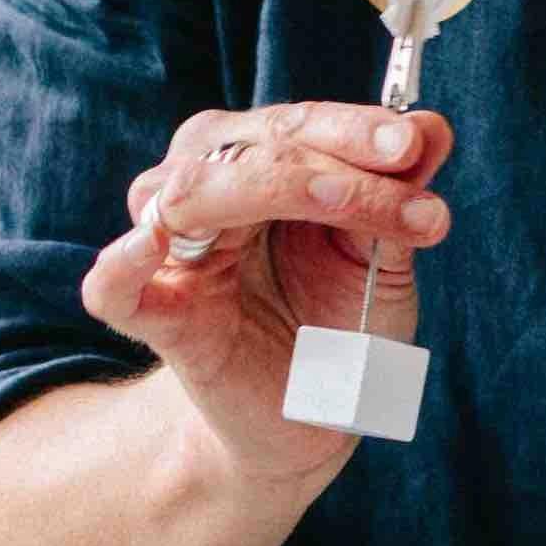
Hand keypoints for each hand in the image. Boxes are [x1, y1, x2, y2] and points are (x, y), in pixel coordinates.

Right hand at [79, 100, 454, 463]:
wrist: (308, 418)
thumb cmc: (336, 325)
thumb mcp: (380, 258)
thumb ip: (396, 195)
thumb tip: (432, 127)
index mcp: (255, 164)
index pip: (296, 126)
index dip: (354, 128)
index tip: (414, 144)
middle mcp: (205, 189)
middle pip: (252, 147)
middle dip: (334, 156)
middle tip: (406, 171)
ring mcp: (174, 253)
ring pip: (194, 192)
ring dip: (281, 186)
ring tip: (348, 205)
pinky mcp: (158, 318)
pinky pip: (113, 285)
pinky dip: (125, 262)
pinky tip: (153, 246)